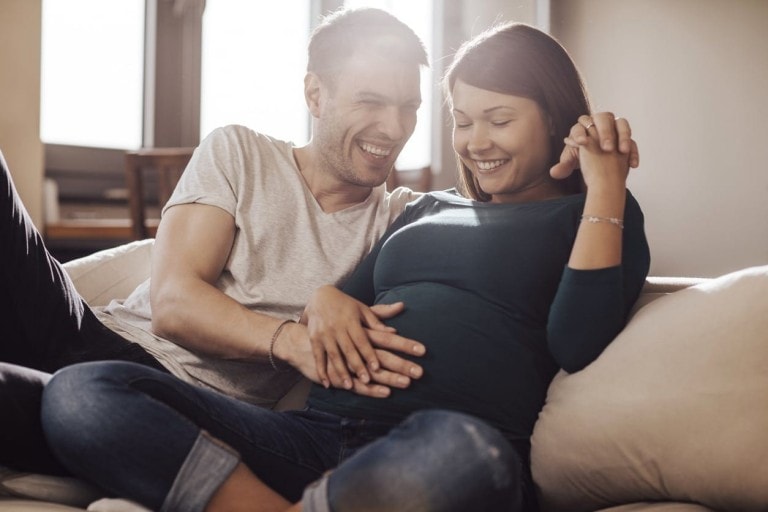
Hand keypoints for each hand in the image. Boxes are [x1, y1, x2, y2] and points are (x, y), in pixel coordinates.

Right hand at [301, 285, 424, 390]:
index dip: (369, 353)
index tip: (377, 367)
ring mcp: (324, 334)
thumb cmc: (346, 305)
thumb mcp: (362, 309)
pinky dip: (321, 370)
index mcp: (351, 320)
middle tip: (367, 380)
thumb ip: (378, 321)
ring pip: (334, 355)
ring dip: (341, 371)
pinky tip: (327, 384)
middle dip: (357, 366)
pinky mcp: (314, 339)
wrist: (319, 297)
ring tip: (349, 386)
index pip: (362, 339)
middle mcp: (337, 327)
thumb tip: (394, 331)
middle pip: (349, 349)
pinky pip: (318, 356)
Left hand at [550, 112, 638, 179]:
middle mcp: (599, 124)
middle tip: (607, 148)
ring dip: (624, 136)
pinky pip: (633, 140)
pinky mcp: (626, 139)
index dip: (580, 133)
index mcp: (583, 128)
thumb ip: (563, 167)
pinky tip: (632, 164)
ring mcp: (615, 129)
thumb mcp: (572, 164)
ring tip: (622, 151)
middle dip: (605, 131)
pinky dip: (633, 151)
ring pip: (622, 124)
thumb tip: (554, 173)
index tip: (583, 143)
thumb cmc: (584, 161)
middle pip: (603, 118)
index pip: (580, 125)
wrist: (599, 168)